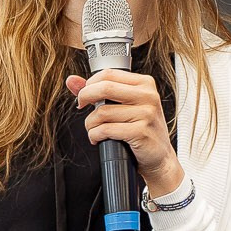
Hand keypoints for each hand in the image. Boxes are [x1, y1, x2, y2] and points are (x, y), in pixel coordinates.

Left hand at [68, 69, 183, 195]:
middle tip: (81, 106)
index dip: (90, 84)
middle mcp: (148, 96)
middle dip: (85, 97)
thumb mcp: (123, 106)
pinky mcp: (141, 132)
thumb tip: (72, 80)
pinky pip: (106, 130)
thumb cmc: (140, 129)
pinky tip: (98, 138)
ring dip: (90, 123)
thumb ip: (97, 91)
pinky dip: (95, 135)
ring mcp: (146, 114)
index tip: (84, 95)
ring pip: (102, 112)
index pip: (109, 74)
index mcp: (145, 84)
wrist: (159, 156)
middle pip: (105, 88)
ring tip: (94, 129)